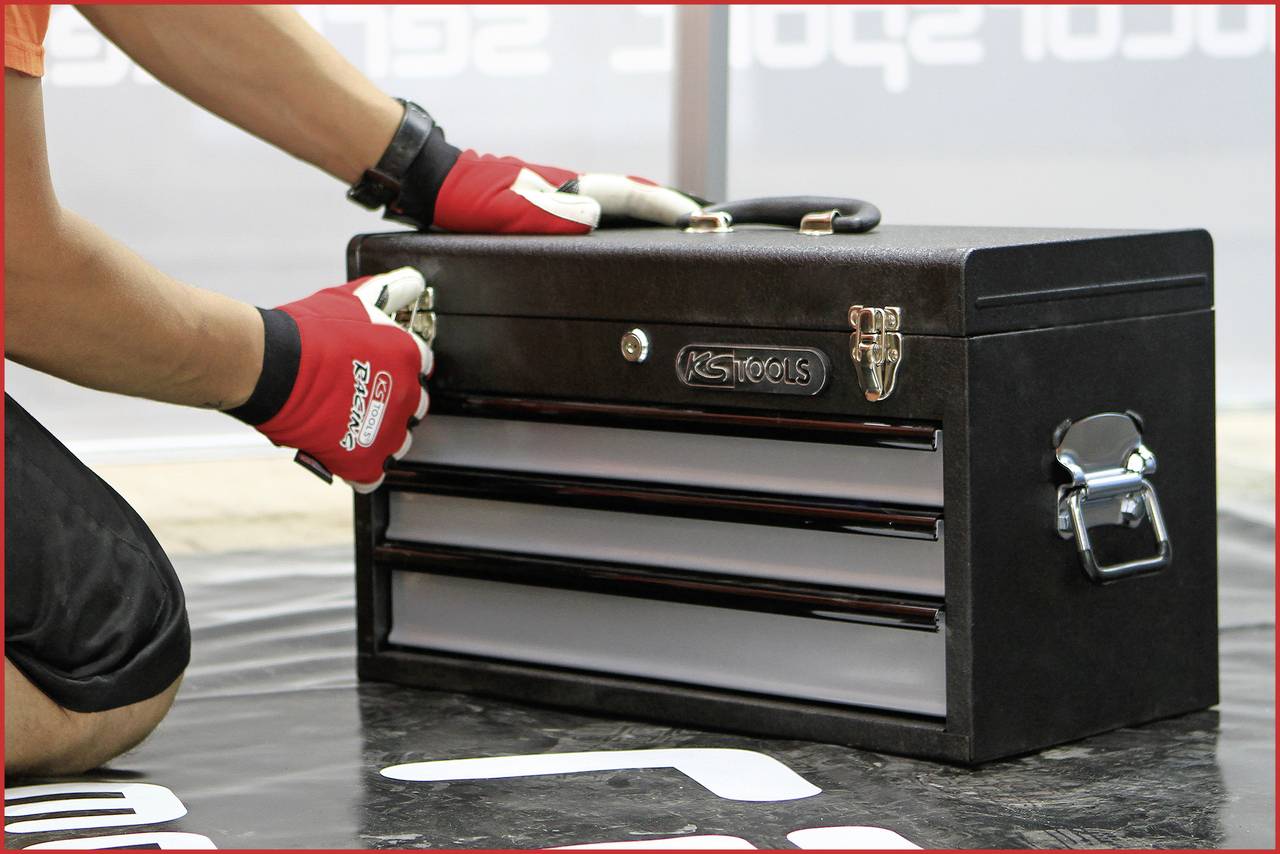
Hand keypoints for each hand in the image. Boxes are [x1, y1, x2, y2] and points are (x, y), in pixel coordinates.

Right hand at [226, 268, 431, 492]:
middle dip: (393, 399)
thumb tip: (412, 280)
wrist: (273, 367)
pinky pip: (373, 474)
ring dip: (380, 434)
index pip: (422, 364)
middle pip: (415, 404)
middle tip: (360, 393)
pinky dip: (360, 468)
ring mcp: (388, 431)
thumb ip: (390, 291)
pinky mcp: (364, 461)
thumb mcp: (354, 300)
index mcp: (410, 356)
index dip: (400, 365)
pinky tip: (342, 451)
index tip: (381, 366)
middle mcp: (408, 395)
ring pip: (398, 440)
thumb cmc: (307, 332)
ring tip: (349, 422)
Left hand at [380, 106, 702, 233]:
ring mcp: (557, 195)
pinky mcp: (546, 206)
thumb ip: (551, 214)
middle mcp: (567, 188)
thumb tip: (595, 218)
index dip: (663, 207)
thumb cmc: (465, 198)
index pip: (627, 195)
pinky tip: (617, 231)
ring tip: (672, 226)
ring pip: (613, 203)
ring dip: (645, 213)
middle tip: (698, 220)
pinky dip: (618, 218)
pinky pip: (594, 212)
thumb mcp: (507, 211)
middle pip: (628, 196)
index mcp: (565, 188)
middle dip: (665, 207)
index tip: (694, 216)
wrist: (434, 185)